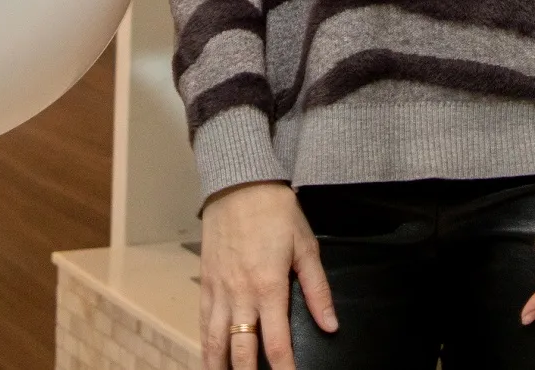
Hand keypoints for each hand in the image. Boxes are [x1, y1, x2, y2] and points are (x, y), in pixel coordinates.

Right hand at [198, 180, 335, 369]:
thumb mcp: (305, 246)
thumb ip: (317, 290)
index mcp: (269, 288)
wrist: (238, 184)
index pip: (277, 344)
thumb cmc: (275, 211)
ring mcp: (220, 290)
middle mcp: (241, 295)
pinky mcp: (206, 281)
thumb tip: (330, 325)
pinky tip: (208, 354)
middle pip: (241, 351)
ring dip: (219, 366)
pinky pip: (203, 321)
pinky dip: (205, 342)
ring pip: (215, 340)